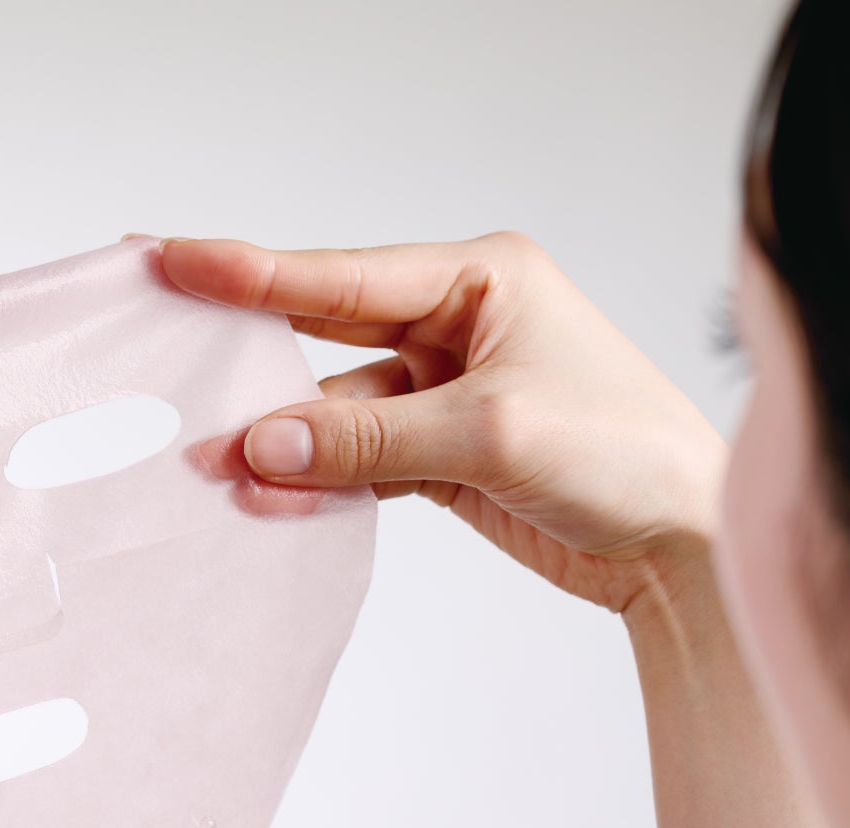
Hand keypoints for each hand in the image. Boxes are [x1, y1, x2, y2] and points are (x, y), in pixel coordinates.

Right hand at [159, 232, 727, 615]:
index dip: (253, 271)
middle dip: (251, 349)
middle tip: (166, 344)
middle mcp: (457, 323)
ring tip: (216, 465)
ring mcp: (442, 390)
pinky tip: (270, 497)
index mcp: (482, 279)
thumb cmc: (626, 456)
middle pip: (326, 330)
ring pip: (334, 408)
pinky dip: (317, 481)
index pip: (344, 274)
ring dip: (285, 441)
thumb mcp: (491, 434)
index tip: (172, 259)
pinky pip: (354, 459)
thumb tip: (263, 444)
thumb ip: (370, 437)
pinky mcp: (437, 453)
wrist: (682, 547)